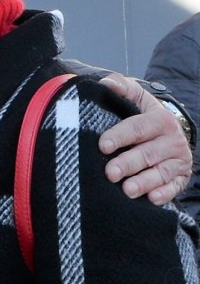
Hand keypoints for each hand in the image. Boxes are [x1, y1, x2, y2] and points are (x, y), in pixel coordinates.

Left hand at [98, 74, 192, 204]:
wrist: (169, 134)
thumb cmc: (143, 117)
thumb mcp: (137, 99)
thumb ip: (123, 88)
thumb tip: (105, 83)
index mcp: (160, 119)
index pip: (138, 127)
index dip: (120, 136)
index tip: (103, 145)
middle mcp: (172, 140)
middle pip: (148, 154)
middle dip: (129, 163)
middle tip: (110, 173)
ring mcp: (178, 160)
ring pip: (161, 173)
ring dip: (144, 182)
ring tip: (127, 190)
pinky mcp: (180, 177)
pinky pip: (174, 187)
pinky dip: (164, 193)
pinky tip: (152, 199)